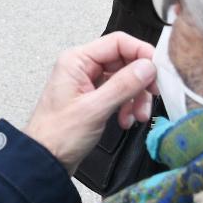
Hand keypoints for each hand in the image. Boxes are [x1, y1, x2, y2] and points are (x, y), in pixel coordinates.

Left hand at [23, 32, 156, 173]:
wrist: (45, 160)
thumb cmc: (57, 135)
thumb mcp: (95, 109)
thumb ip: (123, 85)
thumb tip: (147, 67)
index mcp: (77, 60)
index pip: (117, 42)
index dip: (141, 53)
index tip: (158, 70)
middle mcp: (82, 67)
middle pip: (124, 62)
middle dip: (140, 82)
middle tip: (152, 96)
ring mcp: (88, 83)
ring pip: (125, 80)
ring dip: (136, 98)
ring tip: (138, 116)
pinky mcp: (93, 98)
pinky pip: (119, 94)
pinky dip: (127, 107)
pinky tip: (126, 120)